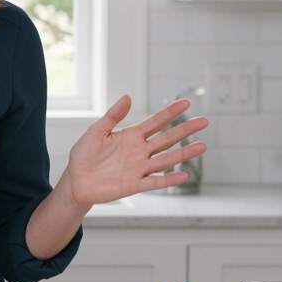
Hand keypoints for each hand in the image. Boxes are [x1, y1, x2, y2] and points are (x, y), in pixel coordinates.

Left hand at [61, 95, 208, 206]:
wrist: (77, 181)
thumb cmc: (84, 155)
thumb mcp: (96, 132)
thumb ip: (112, 116)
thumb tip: (127, 97)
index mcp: (131, 136)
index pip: (155, 122)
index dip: (170, 113)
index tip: (186, 103)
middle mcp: (139, 151)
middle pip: (167, 139)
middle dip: (185, 130)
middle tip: (204, 121)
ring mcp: (139, 168)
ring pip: (166, 159)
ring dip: (184, 154)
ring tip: (202, 146)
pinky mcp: (134, 184)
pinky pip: (154, 182)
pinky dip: (169, 180)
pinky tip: (183, 175)